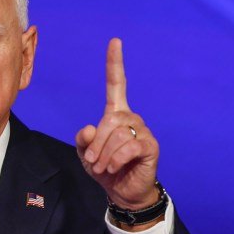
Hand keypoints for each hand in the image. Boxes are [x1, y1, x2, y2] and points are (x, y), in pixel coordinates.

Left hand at [75, 38, 160, 216]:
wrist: (122, 192)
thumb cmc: (105, 169)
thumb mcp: (86, 154)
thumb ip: (83, 140)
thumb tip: (89, 129)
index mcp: (116, 113)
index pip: (116, 84)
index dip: (115, 64)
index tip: (115, 42)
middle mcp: (131, 118)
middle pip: (109, 120)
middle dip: (97, 144)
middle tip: (93, 161)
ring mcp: (142, 131)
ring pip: (117, 134)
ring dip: (105, 154)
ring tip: (105, 166)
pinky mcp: (150, 146)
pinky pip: (128, 147)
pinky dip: (116, 159)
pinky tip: (115, 167)